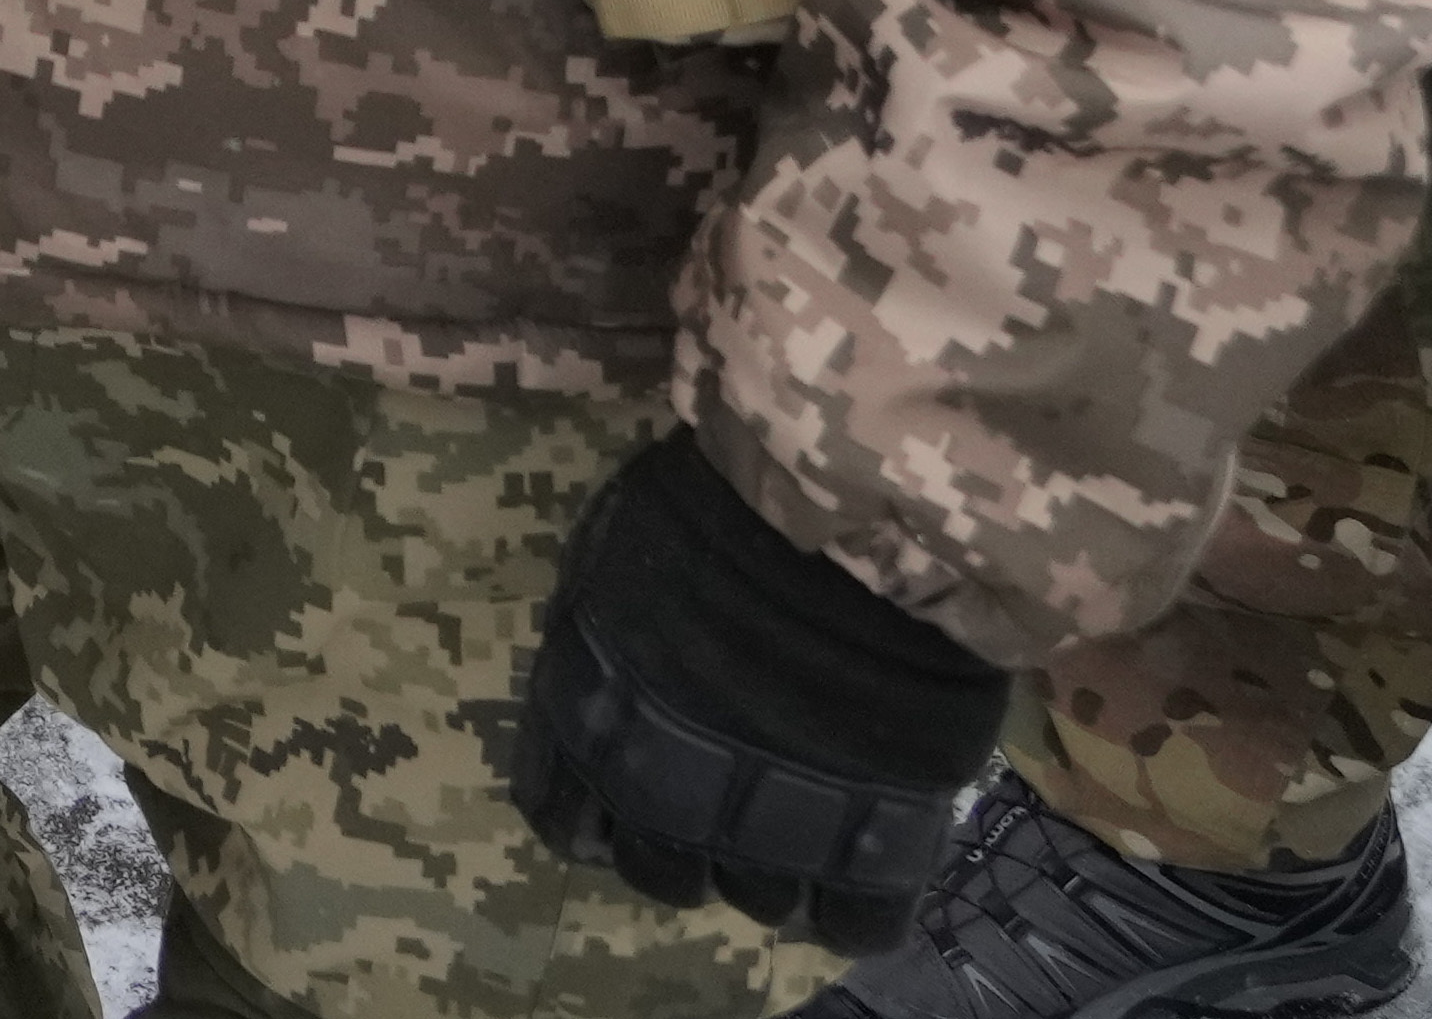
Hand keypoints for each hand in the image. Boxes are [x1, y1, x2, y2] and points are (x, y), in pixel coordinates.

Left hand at [496, 436, 1008, 949]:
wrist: (843, 534)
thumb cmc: (712, 512)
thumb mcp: (613, 560)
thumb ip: (603, 640)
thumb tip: (606, 671)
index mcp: (591, 729)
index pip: (563, 817)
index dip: (595, 809)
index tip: (624, 791)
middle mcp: (662, 802)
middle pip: (660, 871)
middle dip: (686, 843)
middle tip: (727, 797)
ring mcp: (763, 836)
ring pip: (757, 897)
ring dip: (773, 864)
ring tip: (806, 811)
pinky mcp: (868, 851)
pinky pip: (855, 919)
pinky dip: (857, 902)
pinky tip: (862, 861)